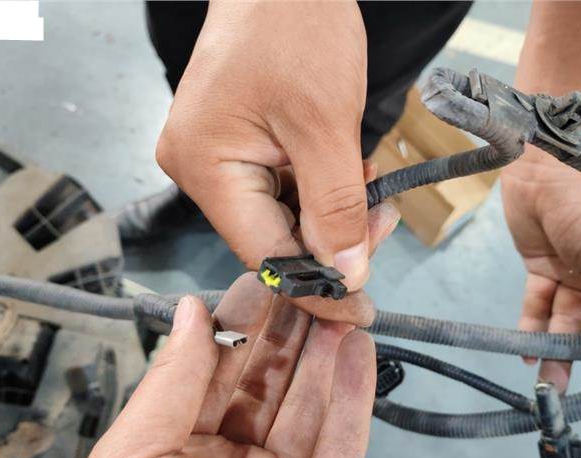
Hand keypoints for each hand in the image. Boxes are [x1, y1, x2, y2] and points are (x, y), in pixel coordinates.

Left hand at [60, 274, 376, 457]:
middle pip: (268, 387)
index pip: (215, 376)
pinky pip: (345, 449)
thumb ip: (171, 383)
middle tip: (309, 283)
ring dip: (326, 355)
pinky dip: (356, 400)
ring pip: (310, 409)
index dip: (239, 328)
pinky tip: (360, 353)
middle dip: (289, 334)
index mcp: (174, 455)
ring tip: (341, 305)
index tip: (261, 282)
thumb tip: (192, 313)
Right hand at [155, 1, 392, 324]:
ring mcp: (215, 157)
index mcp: (205, 166)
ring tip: (370, 183)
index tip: (358, 307)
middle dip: (332, 239)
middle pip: (272, 238)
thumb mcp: (326, 125)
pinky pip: (282, 189)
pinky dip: (321, 190)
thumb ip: (336, 208)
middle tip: (382, 223)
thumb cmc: (297, 28)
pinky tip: (349, 170)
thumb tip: (345, 275)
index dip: (315, 285)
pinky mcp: (237, 147)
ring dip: (332, 212)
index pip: (263, 253)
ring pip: (282, 216)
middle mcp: (199, 169)